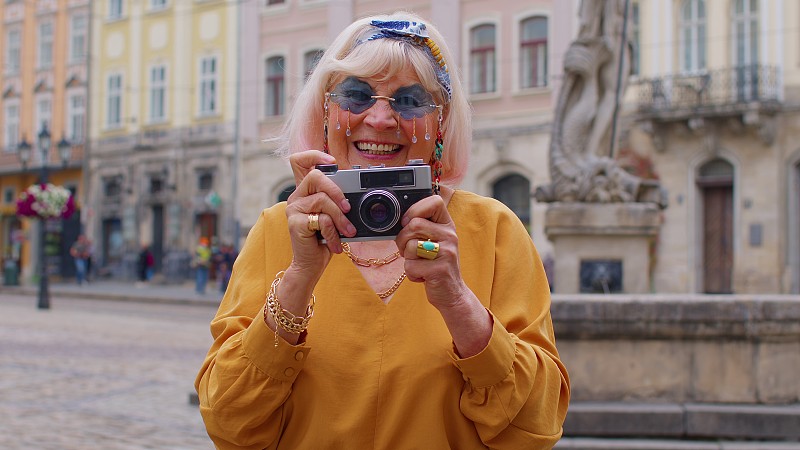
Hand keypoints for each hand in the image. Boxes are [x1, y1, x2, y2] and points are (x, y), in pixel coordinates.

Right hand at [285, 150, 356, 277]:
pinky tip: (335, 244)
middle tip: (348, 208)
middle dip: (336, 191)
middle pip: (315, 176)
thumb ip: (338, 203)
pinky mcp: (295, 223)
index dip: (314, 155)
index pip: (299, 161)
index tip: (332, 163)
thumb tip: (356, 197)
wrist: (311, 265)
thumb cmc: (324, 240)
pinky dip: (334, 233)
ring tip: (348, 231)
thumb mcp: (334, 218)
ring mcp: (293, 209)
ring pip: (322, 200)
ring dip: (340, 218)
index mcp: (306, 192)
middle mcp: (296, 197)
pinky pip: (322, 220)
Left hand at [395, 194, 468, 309]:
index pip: (434, 202)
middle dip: (403, 239)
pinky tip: (423, 276)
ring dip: (407, 258)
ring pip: (410, 246)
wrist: (451, 292)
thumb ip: (420, 227)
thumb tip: (397, 218)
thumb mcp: (433, 241)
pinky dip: (411, 274)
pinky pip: (410, 266)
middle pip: (414, 224)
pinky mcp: (440, 270)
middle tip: (409, 251)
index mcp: (447, 225)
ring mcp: (447, 252)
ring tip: (419, 263)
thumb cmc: (436, 264)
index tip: (407, 222)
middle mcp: (450, 235)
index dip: (415, 210)